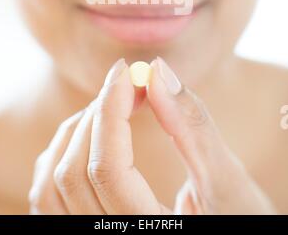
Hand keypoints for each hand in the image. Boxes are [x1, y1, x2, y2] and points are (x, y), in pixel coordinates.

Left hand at [28, 57, 276, 214]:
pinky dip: (62, 153)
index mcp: (147, 231)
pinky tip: (90, 132)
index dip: (111, 109)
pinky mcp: (86, 229)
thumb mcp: (228, 181)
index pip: (107, 168)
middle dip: (97, 114)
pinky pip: (49, 197)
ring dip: (75, 131)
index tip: (126, 70)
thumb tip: (157, 70)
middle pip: (74, 173)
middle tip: (127, 84)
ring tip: (110, 105)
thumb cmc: (238, 218)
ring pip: (51, 187)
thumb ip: (192, 127)